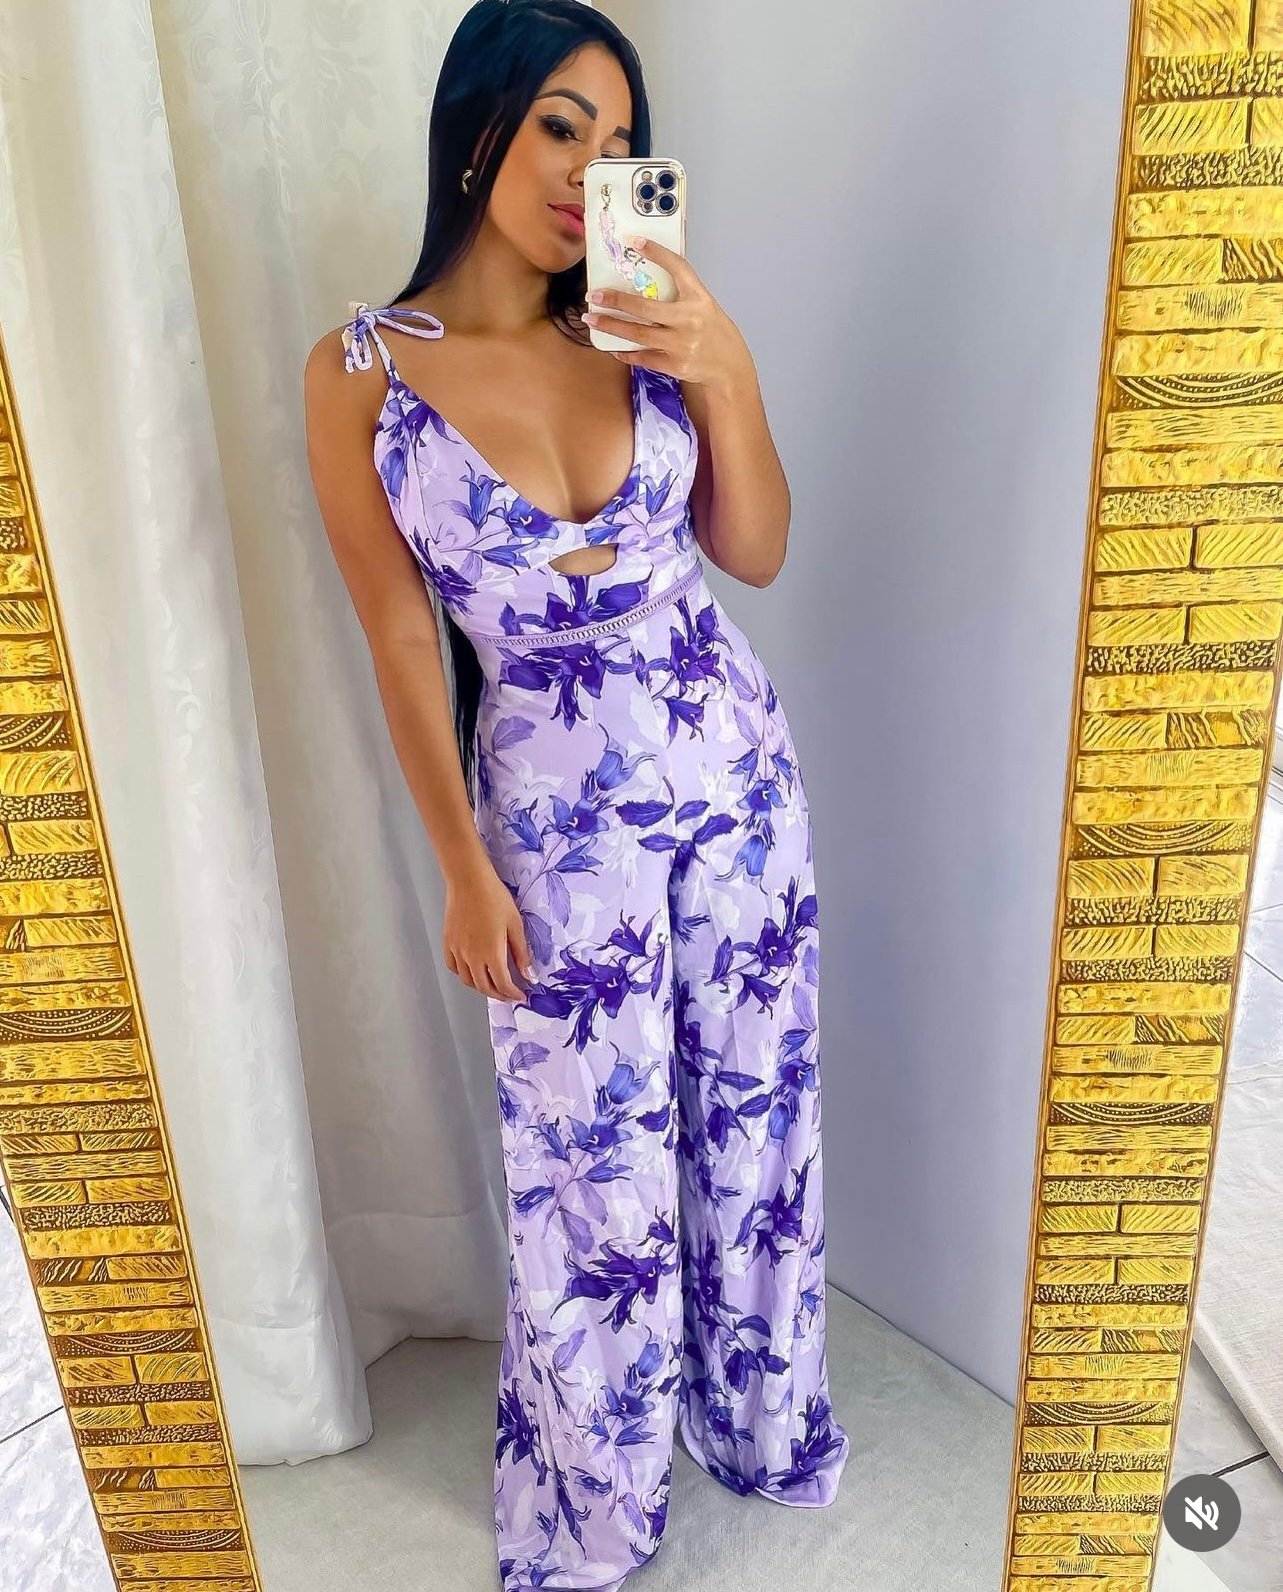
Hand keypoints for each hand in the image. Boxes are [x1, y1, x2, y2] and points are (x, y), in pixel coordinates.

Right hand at [443, 861, 535, 1002]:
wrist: (469, 881)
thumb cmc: (494, 898)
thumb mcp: (515, 925)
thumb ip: (521, 953)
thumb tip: (529, 975)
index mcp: (491, 953)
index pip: (503, 984)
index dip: (513, 994)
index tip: (521, 995)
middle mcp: (472, 957)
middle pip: (484, 987)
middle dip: (499, 995)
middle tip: (509, 995)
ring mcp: (457, 951)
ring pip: (468, 980)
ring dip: (481, 987)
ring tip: (492, 984)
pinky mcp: (448, 943)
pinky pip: (453, 967)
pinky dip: (463, 974)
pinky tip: (472, 970)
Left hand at [582, 234, 753, 394]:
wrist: (730, 368)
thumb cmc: (714, 334)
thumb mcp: (704, 308)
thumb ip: (681, 297)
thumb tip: (646, 284)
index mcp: (699, 299)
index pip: (678, 268)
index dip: (657, 252)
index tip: (635, 241)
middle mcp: (690, 320)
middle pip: (646, 308)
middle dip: (616, 300)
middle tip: (594, 295)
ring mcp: (681, 344)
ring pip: (638, 334)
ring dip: (611, 326)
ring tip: (592, 320)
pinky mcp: (675, 365)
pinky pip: (643, 357)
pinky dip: (626, 353)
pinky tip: (612, 347)